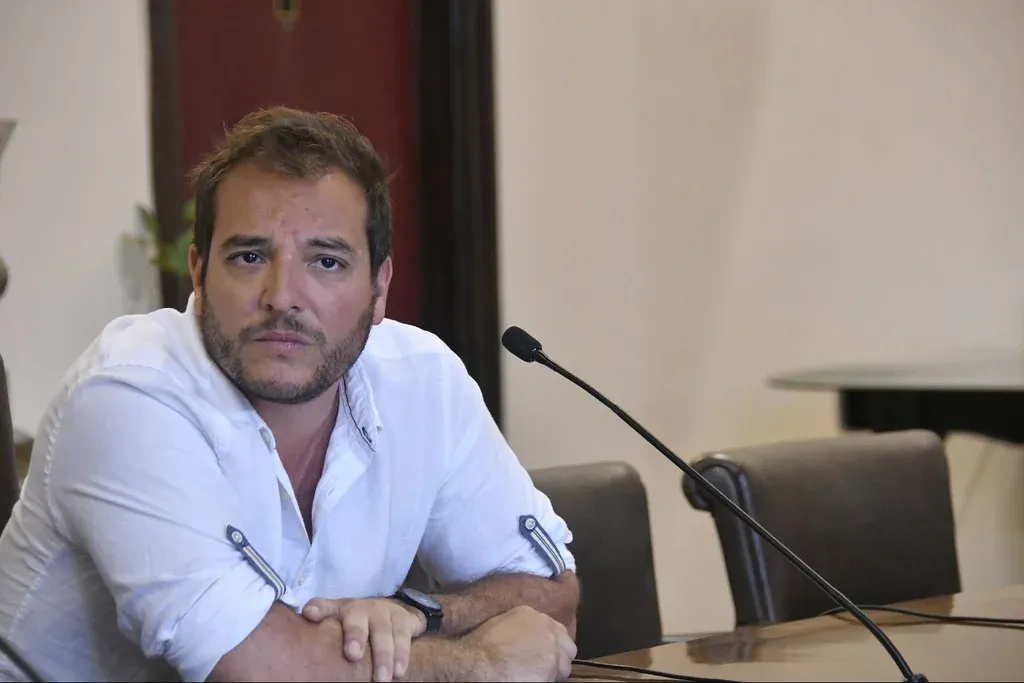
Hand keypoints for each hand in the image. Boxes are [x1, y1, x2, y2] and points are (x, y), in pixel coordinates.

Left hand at [302, 597, 426, 680]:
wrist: (393, 609)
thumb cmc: (358, 619)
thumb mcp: (339, 615)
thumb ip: (323, 616)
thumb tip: (307, 616)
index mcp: (343, 609)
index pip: (327, 606)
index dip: (319, 609)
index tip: (310, 615)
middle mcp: (364, 608)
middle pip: (359, 621)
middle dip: (356, 636)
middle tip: (352, 655)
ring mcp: (386, 613)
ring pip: (385, 632)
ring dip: (384, 655)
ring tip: (382, 677)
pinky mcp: (405, 620)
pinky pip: (404, 637)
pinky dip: (403, 655)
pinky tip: (400, 671)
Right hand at [463, 606, 576, 681]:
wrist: (478, 661)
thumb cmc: (482, 644)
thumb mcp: (503, 623)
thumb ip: (522, 626)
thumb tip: (527, 635)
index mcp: (534, 616)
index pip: (556, 630)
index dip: (552, 643)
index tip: (544, 651)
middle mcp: (548, 629)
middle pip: (567, 646)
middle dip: (560, 656)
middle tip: (545, 666)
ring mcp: (552, 649)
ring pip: (565, 665)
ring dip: (555, 671)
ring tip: (538, 675)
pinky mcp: (552, 668)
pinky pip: (556, 678)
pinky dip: (547, 680)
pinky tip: (533, 680)